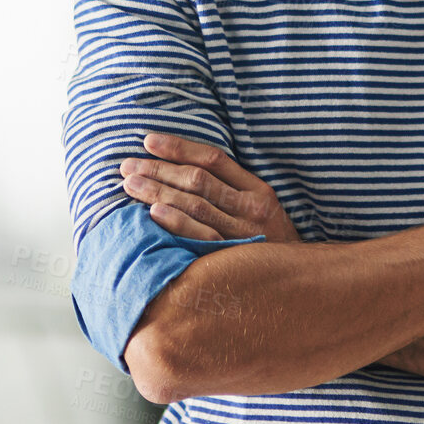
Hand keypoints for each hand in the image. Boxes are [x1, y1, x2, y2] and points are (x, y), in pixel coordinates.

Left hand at [118, 133, 302, 242]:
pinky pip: (199, 236)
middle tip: (127, 165)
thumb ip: (232, 189)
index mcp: (258, 189)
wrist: (296, 283)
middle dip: (159, 169)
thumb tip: (184, 167)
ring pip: (195, 204)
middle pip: (198, 180)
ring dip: (158, 191)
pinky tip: (153, 212)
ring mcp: (243, 233)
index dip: (178, 147)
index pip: (213, 159)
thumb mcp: (262, 209)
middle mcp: (252, 208)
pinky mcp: (232, 257)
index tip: (148, 141)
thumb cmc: (269, 242)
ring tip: (130, 184)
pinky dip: (176, 222)